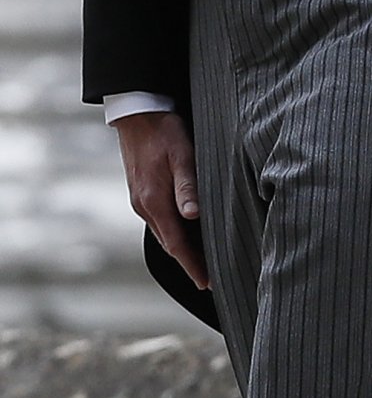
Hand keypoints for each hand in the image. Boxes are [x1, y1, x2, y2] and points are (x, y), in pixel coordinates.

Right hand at [114, 111, 208, 290]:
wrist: (137, 114)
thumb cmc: (164, 131)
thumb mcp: (181, 153)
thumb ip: (188, 185)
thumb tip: (193, 217)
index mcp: (155, 201)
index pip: (177, 244)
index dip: (192, 264)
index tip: (206, 284)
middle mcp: (145, 206)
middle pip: (170, 244)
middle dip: (188, 263)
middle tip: (209, 279)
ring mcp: (141, 201)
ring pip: (164, 233)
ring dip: (181, 249)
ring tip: (201, 261)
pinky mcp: (142, 193)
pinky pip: (159, 221)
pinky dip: (173, 233)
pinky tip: (186, 232)